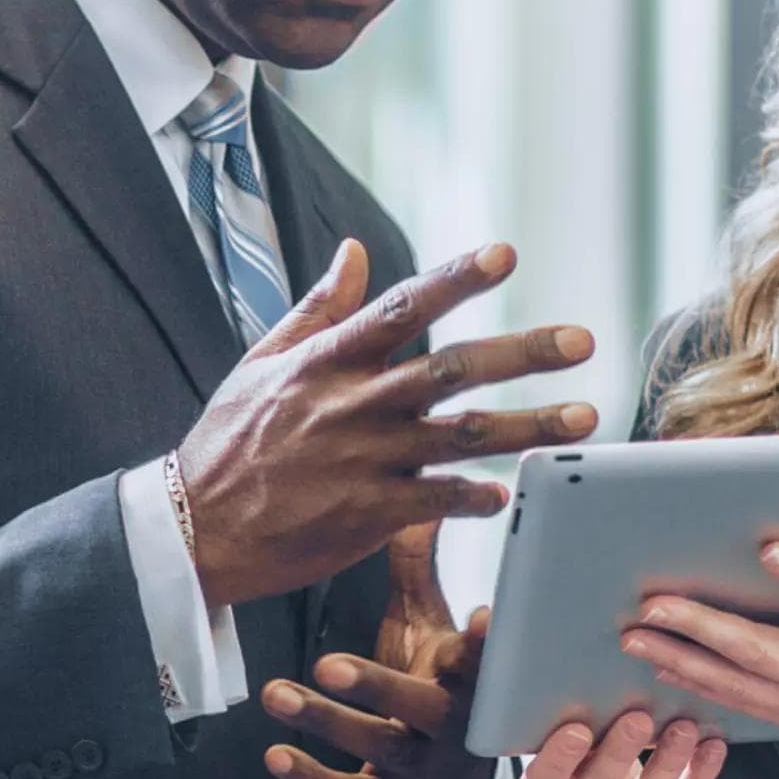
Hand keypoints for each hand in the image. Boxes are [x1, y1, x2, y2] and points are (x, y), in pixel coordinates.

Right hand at [180, 239, 596, 609]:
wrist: (194, 528)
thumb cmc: (229, 441)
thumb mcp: (262, 361)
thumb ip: (318, 306)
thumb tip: (356, 250)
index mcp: (329, 359)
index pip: (404, 307)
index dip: (456, 278)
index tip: (506, 254)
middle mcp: (352, 402)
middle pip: (451, 368)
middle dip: (521, 352)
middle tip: (581, 340)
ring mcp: (362, 459)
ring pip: (460, 435)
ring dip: (527, 426)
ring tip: (585, 418)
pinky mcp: (365, 514)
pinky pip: (434, 501)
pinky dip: (474, 496)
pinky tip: (512, 494)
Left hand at [259, 523, 494, 778]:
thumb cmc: (434, 691)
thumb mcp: (431, 634)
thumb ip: (419, 573)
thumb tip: (415, 503)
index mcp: (471, 682)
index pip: (483, 661)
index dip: (484, 645)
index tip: (482, 618)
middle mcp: (454, 729)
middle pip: (424, 707)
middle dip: (377, 686)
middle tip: (327, 664)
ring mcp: (423, 772)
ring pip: (378, 747)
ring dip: (325, 722)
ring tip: (275, 694)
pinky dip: (311, 776)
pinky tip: (275, 755)